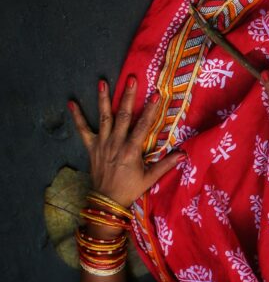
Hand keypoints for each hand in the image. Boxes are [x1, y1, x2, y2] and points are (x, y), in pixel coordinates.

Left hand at [68, 76, 182, 207]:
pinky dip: (77, 117)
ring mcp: (102, 144)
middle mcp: (115, 143)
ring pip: (103, 118)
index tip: (156, 95)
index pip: (143, 125)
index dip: (150, 110)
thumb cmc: (130, 189)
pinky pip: (83, 130)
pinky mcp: (91, 147)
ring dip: (103, 99)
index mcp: (131, 150)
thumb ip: (166, 164)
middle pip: (122, 116)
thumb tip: (184, 154)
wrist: (106, 201)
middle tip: (131, 79)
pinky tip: (71, 103)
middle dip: (127, 96)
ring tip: (102, 82)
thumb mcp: (150, 178)